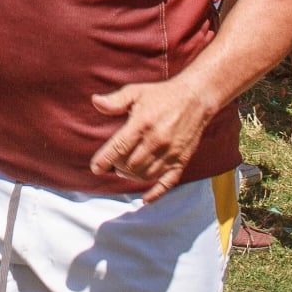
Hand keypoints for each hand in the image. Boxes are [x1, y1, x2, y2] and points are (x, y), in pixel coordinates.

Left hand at [89, 78, 218, 202]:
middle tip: (113, 163)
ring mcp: (170, 152)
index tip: (96, 168)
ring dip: (131, 177)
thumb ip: (115, 101)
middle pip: (130, 164)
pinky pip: (168, 182)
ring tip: (124, 171)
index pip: (119, 147)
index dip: (104, 160)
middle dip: (117, 167)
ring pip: (145, 175)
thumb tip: (95, 101)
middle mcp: (156, 140)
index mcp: (142, 124)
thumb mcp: (136, 92)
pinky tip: (145, 199)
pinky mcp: (181, 160)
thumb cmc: (162, 95)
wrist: (195, 98)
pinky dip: (155, 193)